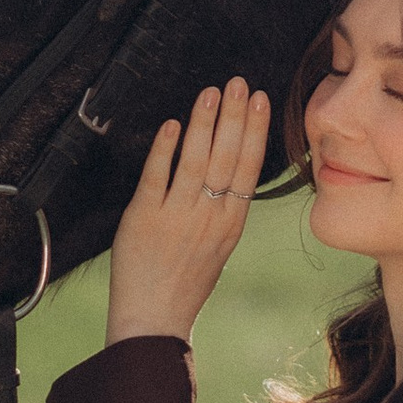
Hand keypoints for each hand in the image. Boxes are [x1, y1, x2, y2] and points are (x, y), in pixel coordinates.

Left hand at [104, 77, 268, 345]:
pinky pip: (155, 177)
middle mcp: (208, 217)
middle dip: (233, 115)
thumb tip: (227, 165)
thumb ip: (224, 208)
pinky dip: (165, 150)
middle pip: (225, 156)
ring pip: (194, 161)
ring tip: (209, 93)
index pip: (248, 166)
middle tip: (237, 83)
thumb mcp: (219, 245)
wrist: (155, 319)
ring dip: (203, 123)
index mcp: (231, 223)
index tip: (259, 99)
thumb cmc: (186, 283)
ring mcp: (176, 217)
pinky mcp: (143, 219)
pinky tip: (172, 125)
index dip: (254, 129)